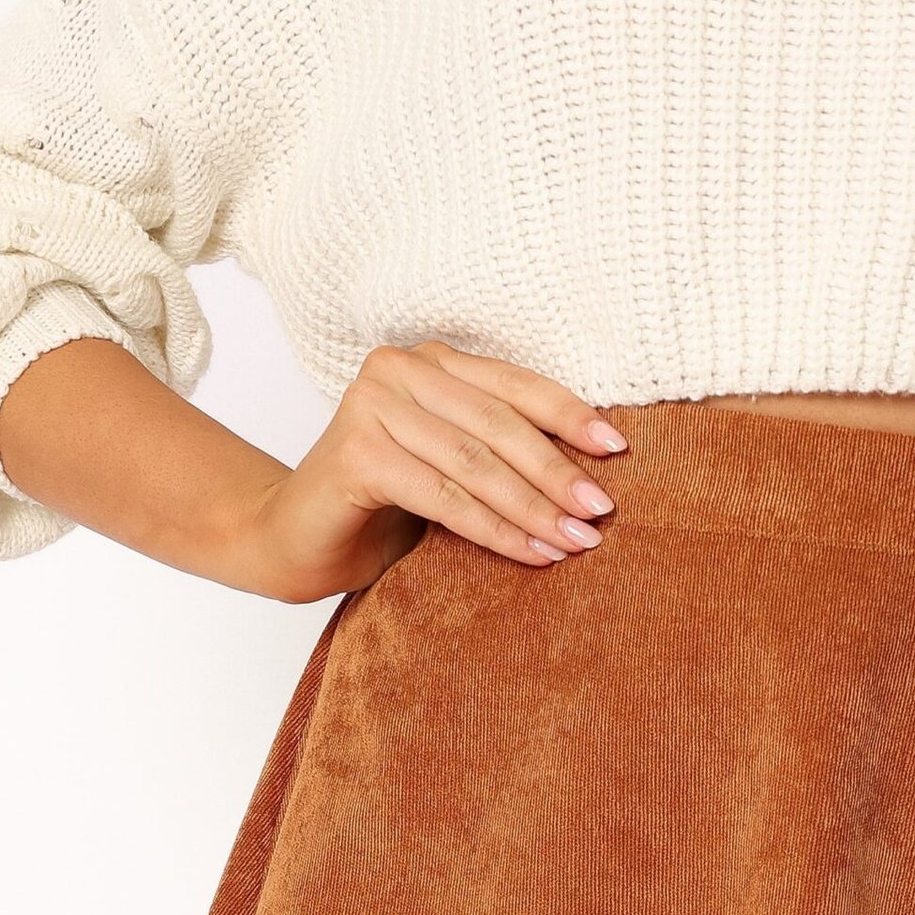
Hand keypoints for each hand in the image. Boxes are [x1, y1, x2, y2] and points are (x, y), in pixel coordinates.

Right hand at [239, 340, 628, 600]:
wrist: (296, 540)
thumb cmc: (384, 504)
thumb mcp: (455, 465)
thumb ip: (503, 449)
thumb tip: (594, 471)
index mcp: (430, 361)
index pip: (514, 384)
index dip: (569, 415)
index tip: (618, 449)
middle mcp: (397, 370)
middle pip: (499, 424)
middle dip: (557, 472)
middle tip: (602, 512)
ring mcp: (371, 407)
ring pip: (475, 462)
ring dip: (533, 507)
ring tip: (576, 541)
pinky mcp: (357, 454)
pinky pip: (445, 496)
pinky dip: (494, 529)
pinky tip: (530, 554)